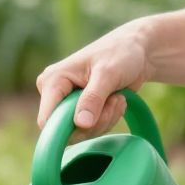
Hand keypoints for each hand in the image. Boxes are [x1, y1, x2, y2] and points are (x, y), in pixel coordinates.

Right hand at [36, 18, 156, 143]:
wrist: (136, 51)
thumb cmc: (120, 53)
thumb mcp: (108, 73)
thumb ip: (93, 98)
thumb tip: (81, 124)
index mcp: (53, 80)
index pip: (47, 119)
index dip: (65, 130)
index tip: (91, 123)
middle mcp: (55, 94)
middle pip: (66, 130)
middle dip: (95, 122)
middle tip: (114, 102)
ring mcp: (68, 104)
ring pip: (81, 132)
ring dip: (105, 119)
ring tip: (117, 98)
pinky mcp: (81, 111)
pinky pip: (91, 130)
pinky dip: (108, 120)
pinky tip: (117, 101)